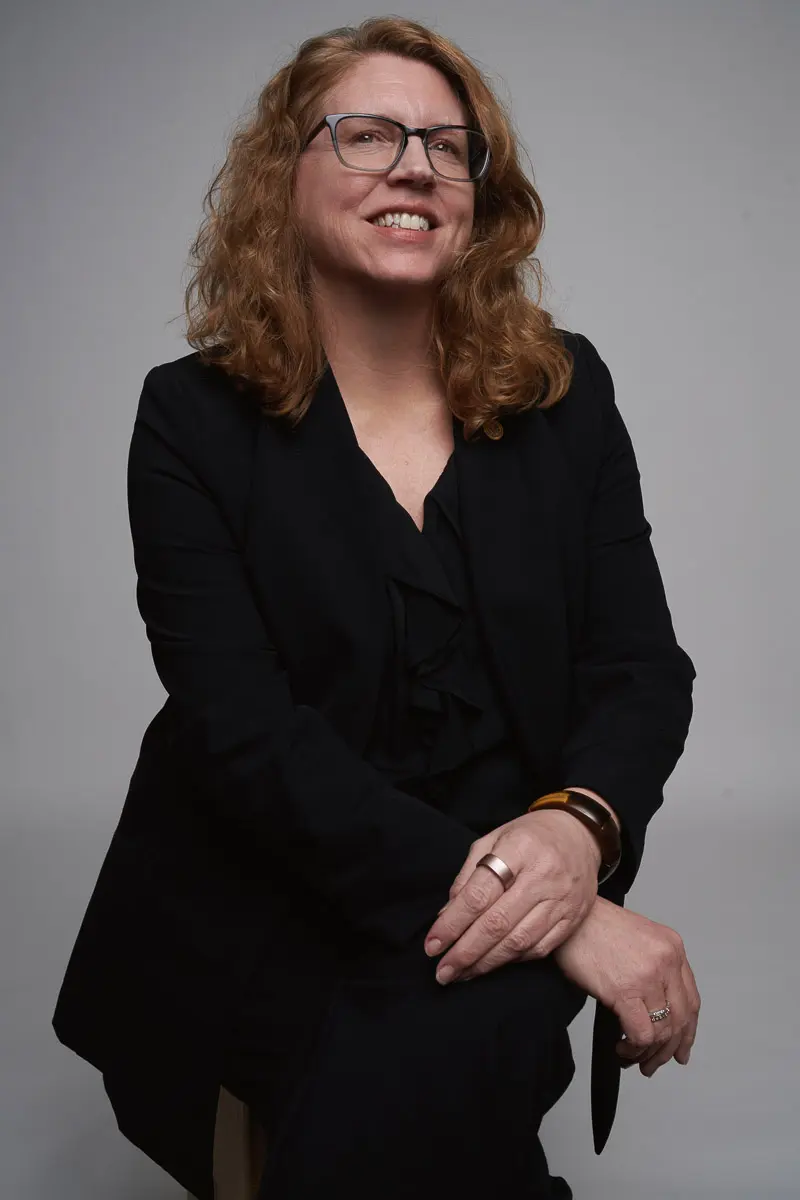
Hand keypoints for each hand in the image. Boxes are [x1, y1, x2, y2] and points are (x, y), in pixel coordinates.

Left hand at [423, 809, 602, 983]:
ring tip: (462, 974)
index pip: (479, 894)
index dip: (452, 923)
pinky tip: (493, 963)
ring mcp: (562, 899)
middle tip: (443, 971)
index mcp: (519, 849)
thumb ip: (469, 875)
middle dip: (465, 952)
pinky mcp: (573, 918)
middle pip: (497, 923)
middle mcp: (543, 875)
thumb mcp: (493, 839)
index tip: (432, 945)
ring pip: (519, 942)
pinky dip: (512, 960)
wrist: (580, 835)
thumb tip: (447, 914)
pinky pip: (539, 948)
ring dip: (486, 963)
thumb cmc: (530, 836)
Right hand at [552, 896, 700, 1075]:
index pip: (692, 1001)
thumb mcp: (638, 940)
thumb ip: (654, 969)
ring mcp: (649, 976)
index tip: (680, 1048)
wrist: (570, 917)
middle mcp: (667, 961)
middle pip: (681, 1019)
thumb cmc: (595, 927)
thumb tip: (655, 1010)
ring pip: (663, 1031)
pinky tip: (622, 1048)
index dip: (688, 1031)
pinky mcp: (625, 990)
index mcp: (672, 947)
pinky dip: (633, 1049)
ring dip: (649, 1053)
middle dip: (668, 1049)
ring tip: (632, 1057)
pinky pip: (642, 1034)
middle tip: (654, 1063)